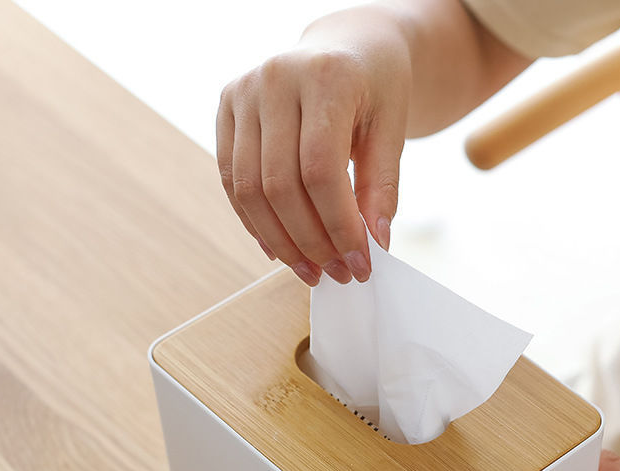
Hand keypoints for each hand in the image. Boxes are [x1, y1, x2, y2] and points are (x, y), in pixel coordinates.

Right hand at [216, 7, 410, 285]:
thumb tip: (374, 246)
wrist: (346, 47)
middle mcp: (275, 80)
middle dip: (312, 242)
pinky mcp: (226, 109)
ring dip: (282, 242)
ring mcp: (243, 93)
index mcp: (325, 77)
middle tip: (338, 274)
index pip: (321, 170)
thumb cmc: (375, 89)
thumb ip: (383, 187)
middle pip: (281, 186)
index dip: (339, 226)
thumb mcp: (393, 130)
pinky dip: (256, 224)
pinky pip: (232, 182)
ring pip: (250, 190)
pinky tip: (282, 251)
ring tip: (312, 271)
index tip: (360, 264)